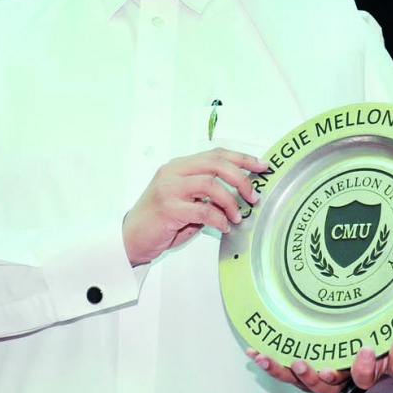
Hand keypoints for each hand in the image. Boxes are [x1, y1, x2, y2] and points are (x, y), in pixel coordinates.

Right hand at [122, 148, 267, 264]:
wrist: (129, 238)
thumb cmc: (159, 221)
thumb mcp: (185, 200)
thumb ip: (206, 193)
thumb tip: (238, 194)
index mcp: (179, 166)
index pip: (216, 154)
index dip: (242, 158)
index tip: (262, 165)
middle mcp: (174, 172)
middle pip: (217, 163)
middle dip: (242, 178)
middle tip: (253, 196)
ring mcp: (169, 189)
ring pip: (212, 184)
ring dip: (231, 202)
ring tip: (237, 216)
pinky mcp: (168, 208)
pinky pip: (204, 209)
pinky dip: (219, 219)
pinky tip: (223, 227)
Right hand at [248, 308, 392, 392]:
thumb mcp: (360, 321)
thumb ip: (335, 313)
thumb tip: (295, 280)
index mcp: (351, 365)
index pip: (314, 379)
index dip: (288, 372)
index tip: (269, 356)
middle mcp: (375, 372)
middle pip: (357, 382)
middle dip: (359, 368)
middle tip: (362, 350)